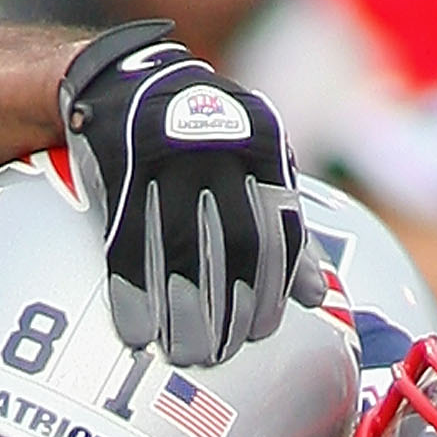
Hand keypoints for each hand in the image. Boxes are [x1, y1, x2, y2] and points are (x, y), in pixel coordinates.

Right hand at [61, 21, 326, 368]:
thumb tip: (316, 296)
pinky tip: (138, 333)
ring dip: (185, 312)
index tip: (260, 333)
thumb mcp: (251, 166)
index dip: (273, 289)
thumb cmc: (199, 139)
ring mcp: (169, 155)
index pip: (281, 228)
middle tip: (221, 352)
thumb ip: (282, 223)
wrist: (121, 84)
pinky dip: (134, 295)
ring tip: (184, 352)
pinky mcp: (120, 167)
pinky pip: (129, 244)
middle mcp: (222, 145)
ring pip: (183, 248)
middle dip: (232, 307)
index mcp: (263, 144)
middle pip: (237, 243)